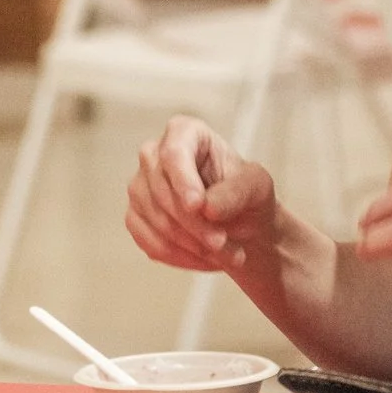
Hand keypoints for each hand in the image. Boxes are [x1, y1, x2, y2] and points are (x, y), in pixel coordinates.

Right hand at [125, 117, 279, 271]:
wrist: (240, 222)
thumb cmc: (246, 194)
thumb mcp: (256, 187)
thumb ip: (235, 192)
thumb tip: (207, 208)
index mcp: (185, 133)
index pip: (173, 152)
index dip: (182, 180)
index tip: (198, 206)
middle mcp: (153, 155)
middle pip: (163, 191)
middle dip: (196, 225)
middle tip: (226, 246)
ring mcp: (140, 187)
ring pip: (157, 221)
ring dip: (194, 246)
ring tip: (228, 256)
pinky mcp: (135, 217)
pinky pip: (151, 242)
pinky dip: (181, 256)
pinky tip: (207, 259)